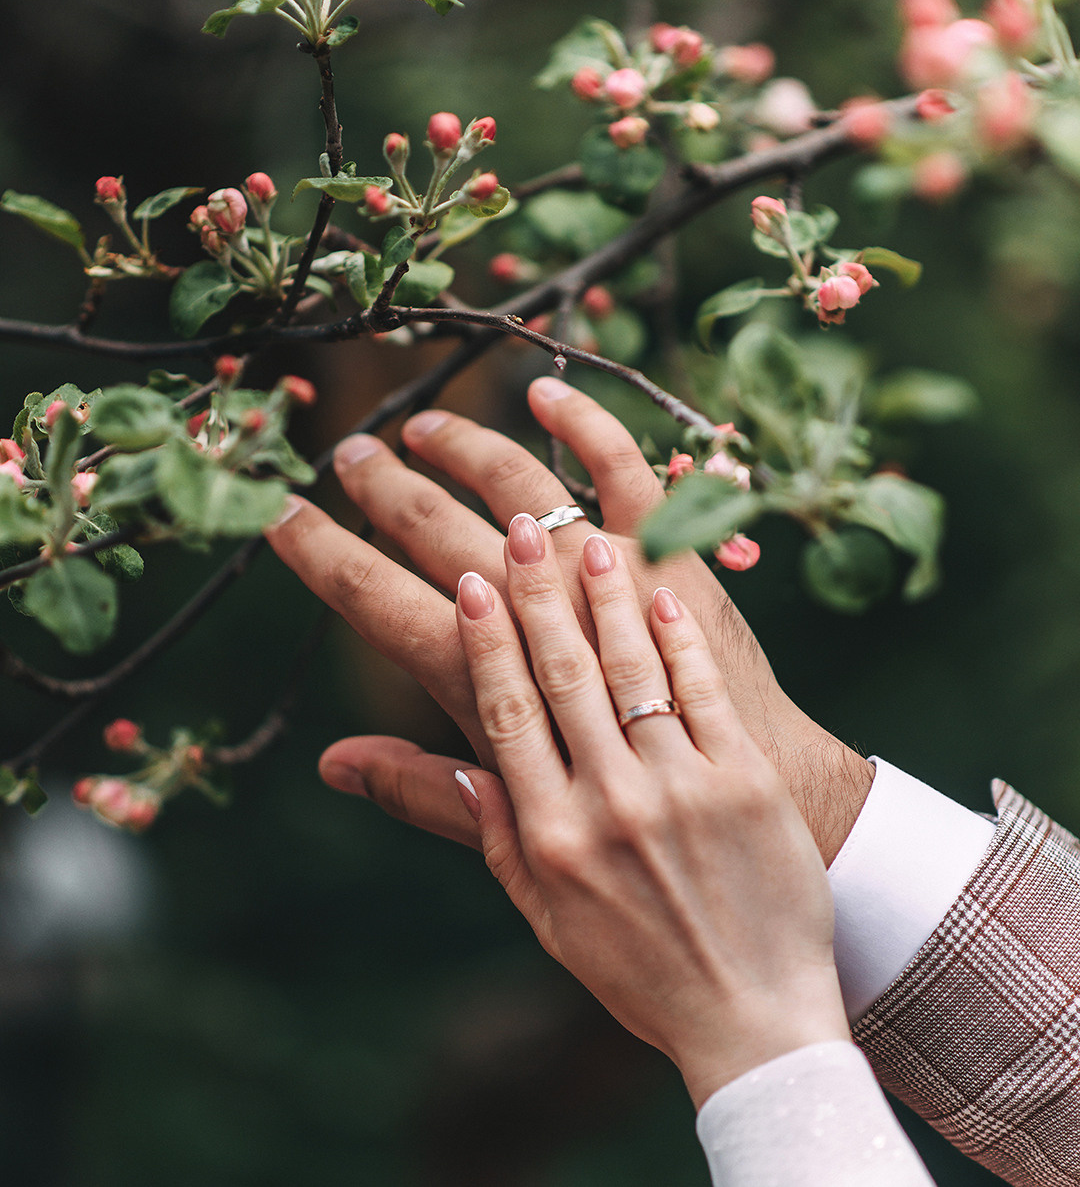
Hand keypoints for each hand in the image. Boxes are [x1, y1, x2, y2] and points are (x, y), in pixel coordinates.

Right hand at [452, 516, 850, 1107]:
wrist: (754, 1019)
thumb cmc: (639, 969)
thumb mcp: (545, 916)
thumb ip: (490, 833)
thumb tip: (435, 768)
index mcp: (553, 836)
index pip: (508, 713)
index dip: (489, 640)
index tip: (473, 582)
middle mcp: (611, 803)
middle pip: (564, 675)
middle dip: (538, 595)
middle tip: (520, 528)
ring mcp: (684, 788)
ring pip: (633, 671)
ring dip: (606, 598)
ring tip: (585, 538)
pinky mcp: (746, 780)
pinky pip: (705, 693)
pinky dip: (681, 637)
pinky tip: (662, 589)